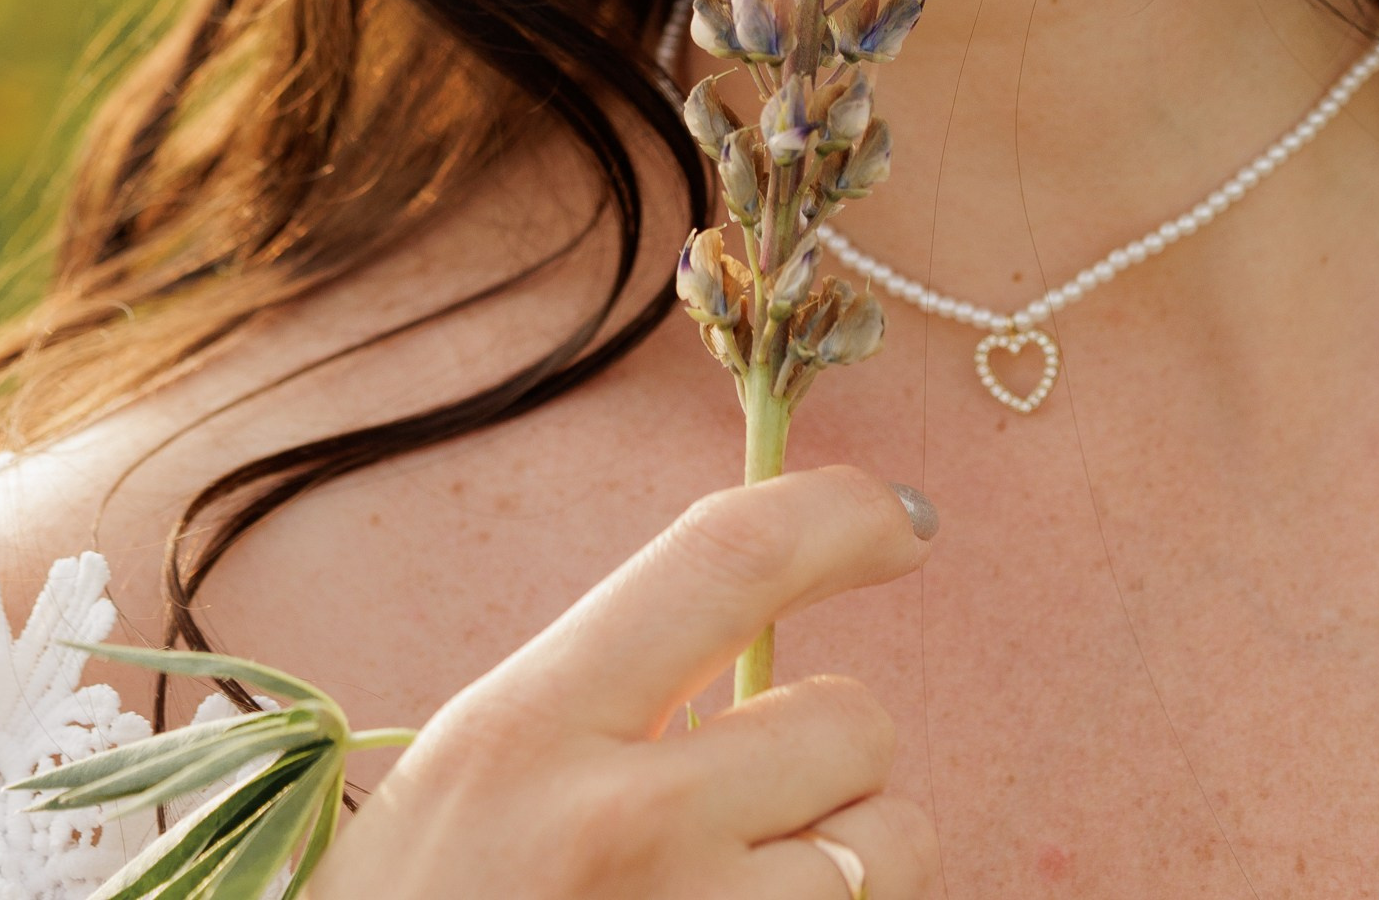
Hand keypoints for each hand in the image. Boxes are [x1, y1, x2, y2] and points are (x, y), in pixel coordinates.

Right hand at [310, 465, 937, 899]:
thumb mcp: (478, 773)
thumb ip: (609, 702)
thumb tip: (765, 650)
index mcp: (532, 724)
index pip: (726, 562)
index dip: (836, 516)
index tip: (900, 520)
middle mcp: (626, 825)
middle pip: (850, 722)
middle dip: (836, 749)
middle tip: (756, 795)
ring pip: (893, 849)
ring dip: (854, 861)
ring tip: (748, 888)